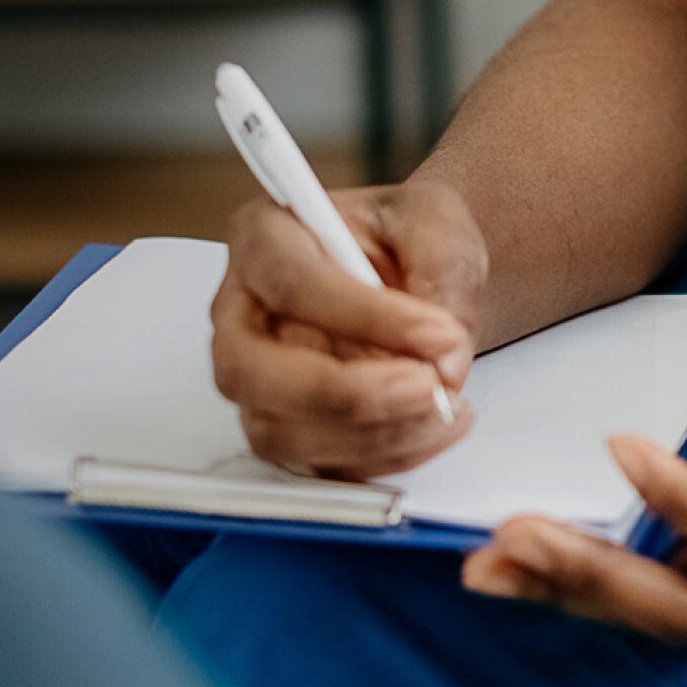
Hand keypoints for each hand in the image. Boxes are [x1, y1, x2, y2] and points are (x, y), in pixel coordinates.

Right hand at [210, 178, 489, 478]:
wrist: (421, 280)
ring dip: (370, 434)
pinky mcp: (287, 427)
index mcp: (263, 238)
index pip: (290, 283)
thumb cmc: (410, 241)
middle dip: (344, 392)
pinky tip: (433, 426)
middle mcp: (242, 313)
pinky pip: (318, 464)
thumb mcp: (438, 222)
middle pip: (249, 369)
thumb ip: (444, 274)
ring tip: (443, 407)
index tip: (439, 333)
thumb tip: (443, 359)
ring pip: (278, 431)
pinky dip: (384, 455)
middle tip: (426, 387)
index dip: (365, 316)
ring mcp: (258, 378)